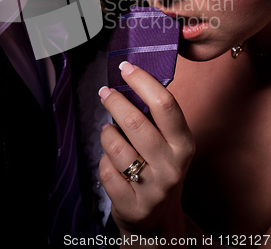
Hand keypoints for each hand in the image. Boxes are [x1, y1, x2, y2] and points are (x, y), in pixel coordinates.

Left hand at [99, 62, 194, 240]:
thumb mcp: (168, 144)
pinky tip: (110, 161)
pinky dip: (103, 160)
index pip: (165, 105)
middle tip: (105, 92)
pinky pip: (106, 170)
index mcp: (184, 144)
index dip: (143, 82)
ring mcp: (153, 188)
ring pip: (115, 145)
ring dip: (106, 133)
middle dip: (114, 101)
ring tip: (109, 131)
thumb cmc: (160, 169)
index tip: (125, 67)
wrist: (158, 219)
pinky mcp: (132, 205)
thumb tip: (132, 78)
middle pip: (135, 122)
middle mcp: (172, 166)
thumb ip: (156, 117)